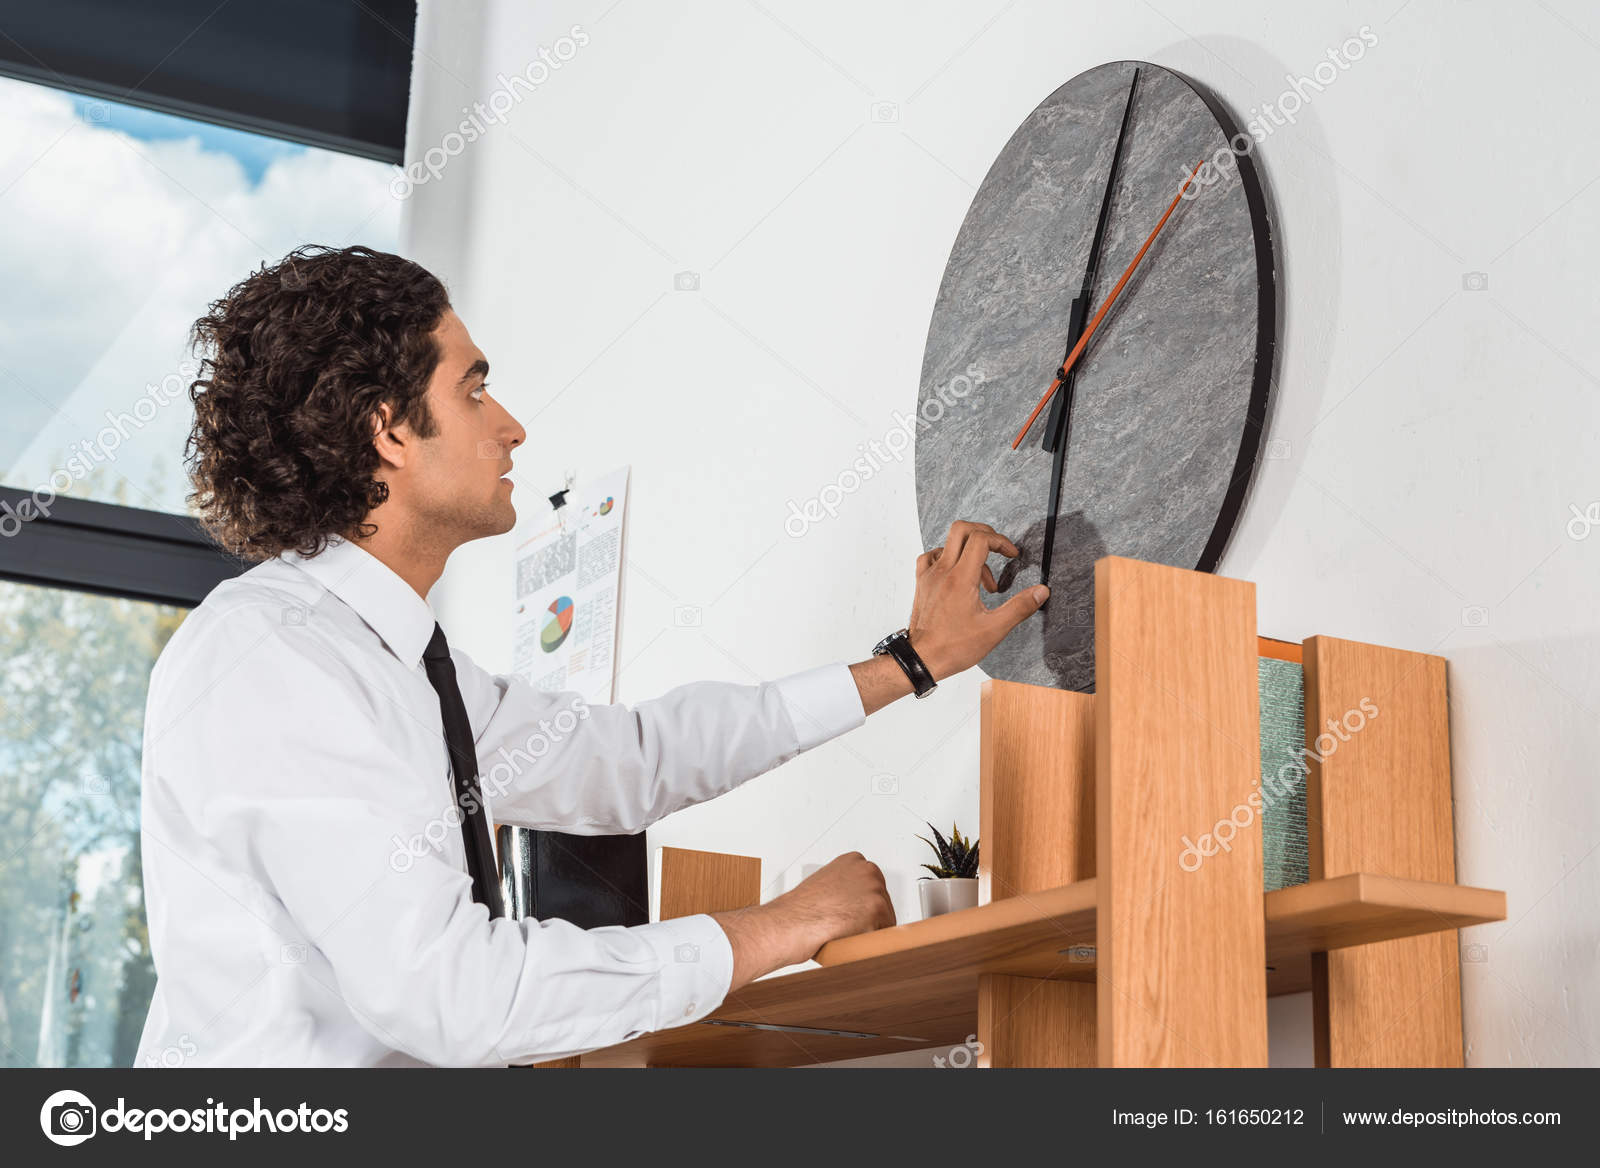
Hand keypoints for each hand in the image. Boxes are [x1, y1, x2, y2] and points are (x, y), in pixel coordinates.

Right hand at [775, 851, 896, 958]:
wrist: (786, 924)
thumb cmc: (798, 911)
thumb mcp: (823, 886)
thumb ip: (842, 888)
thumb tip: (853, 904)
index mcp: (853, 861)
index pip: (873, 886)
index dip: (863, 905)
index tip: (853, 914)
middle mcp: (866, 870)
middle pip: (883, 902)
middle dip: (871, 919)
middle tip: (848, 928)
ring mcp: (873, 888)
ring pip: (885, 919)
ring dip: (871, 931)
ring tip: (846, 934)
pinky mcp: (877, 909)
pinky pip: (885, 934)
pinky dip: (872, 943)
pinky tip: (852, 941)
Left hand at [906, 520, 1046, 679]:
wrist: (921, 659)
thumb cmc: (953, 647)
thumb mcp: (994, 630)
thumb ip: (1019, 607)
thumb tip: (1041, 591)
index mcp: (961, 579)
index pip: (981, 539)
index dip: (1001, 541)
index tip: (1012, 555)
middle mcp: (942, 571)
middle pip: (961, 529)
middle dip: (985, 534)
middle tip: (998, 550)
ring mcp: (929, 576)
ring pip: (947, 543)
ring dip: (969, 551)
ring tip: (983, 580)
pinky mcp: (921, 583)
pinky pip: (931, 557)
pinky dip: (947, 558)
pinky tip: (957, 574)